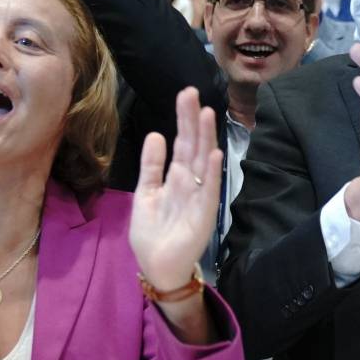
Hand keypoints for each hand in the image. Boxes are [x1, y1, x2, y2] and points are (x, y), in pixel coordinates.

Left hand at [129, 86, 222, 290]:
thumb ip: (152, 165)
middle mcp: (191, 182)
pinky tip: (213, 153)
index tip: (185, 95)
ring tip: (206, 113)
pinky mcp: (204, 214)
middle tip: (192, 93)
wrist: (157, 266)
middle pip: (193, 145)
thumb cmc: (153, 232)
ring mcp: (199, 196)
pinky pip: (208, 190)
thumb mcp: (146, 192)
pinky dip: (211, 172)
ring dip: (206, 138)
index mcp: (177, 176)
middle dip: (193, 120)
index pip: (182, 142)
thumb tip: (157, 134)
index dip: (183, 120)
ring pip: (203, 161)